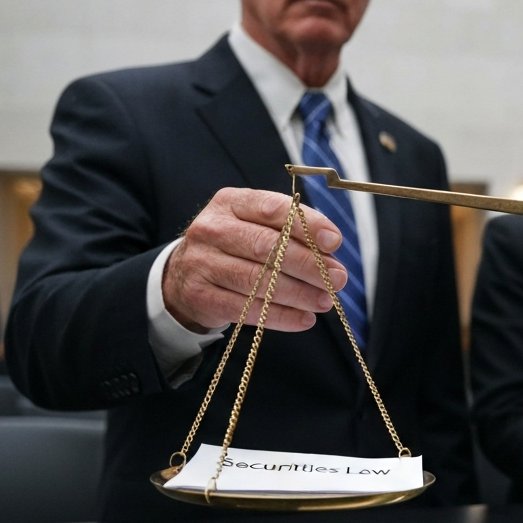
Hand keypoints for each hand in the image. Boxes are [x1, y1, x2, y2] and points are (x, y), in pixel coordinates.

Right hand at [163, 188, 348, 332]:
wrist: (185, 273)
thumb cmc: (237, 246)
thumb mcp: (256, 226)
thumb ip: (292, 231)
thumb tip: (331, 250)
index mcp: (231, 203)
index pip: (272, 209)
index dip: (306, 225)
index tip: (334, 242)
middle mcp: (212, 229)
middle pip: (267, 247)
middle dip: (308, 264)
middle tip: (338, 278)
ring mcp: (202, 262)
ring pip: (258, 280)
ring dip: (299, 293)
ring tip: (326, 301)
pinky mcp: (200, 295)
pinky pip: (247, 309)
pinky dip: (281, 316)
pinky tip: (305, 319)